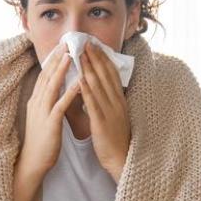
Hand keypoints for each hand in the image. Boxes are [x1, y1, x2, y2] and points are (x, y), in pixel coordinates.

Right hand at [20, 44, 81, 174]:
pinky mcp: (50, 124)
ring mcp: (42, 112)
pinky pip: (60, 105)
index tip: (61, 45)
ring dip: (62, 70)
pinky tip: (78, 83)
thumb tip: (56, 88)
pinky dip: (69, 93)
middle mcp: (37, 103)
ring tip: (71, 55)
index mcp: (36, 100)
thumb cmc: (41, 141)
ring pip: (52, 86)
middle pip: (47, 76)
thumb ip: (48, 101)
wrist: (33, 162)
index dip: (52, 59)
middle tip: (67, 42)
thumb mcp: (43, 116)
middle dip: (57, 58)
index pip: (44, 75)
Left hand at [79, 41, 131, 181]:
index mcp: (119, 100)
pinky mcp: (102, 122)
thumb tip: (98, 87)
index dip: (103, 58)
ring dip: (88, 67)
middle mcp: (116, 102)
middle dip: (95, 57)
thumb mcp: (114, 115)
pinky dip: (86, 89)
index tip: (94, 45)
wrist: (121, 159)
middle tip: (85, 41)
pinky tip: (79, 78)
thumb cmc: (115, 138)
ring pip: (99, 85)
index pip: (111, 74)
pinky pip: (93, 103)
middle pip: (105, 75)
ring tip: (80, 54)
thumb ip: (107, 101)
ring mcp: (110, 111)